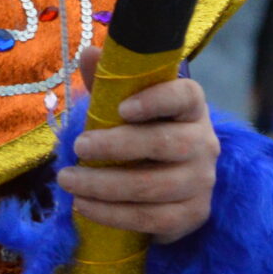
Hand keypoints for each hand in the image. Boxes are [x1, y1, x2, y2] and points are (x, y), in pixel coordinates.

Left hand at [56, 76, 217, 242]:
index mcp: (191, 107)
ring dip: (104, 186)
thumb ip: (110, 82)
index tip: (122, 108)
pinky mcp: (194, 214)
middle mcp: (205, 142)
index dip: (156, 99)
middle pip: (166, 143)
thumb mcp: (123, 105)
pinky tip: (84, 207)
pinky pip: (153, 218)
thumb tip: (89, 54)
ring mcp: (203, 181)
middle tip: (77, 146)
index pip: (185, 95)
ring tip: (68, 181)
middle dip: (116, 146)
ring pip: (154, 186)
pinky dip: (113, 215)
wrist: (166, 184)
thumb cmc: (140, 133)